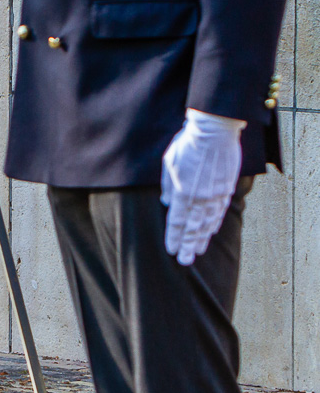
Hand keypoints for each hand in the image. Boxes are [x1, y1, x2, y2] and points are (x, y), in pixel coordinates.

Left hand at [160, 109, 244, 265]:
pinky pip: (220, 211)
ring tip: (196, 251)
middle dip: (188, 245)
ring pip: (208, 222)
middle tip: (185, 261)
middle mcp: (200, 197)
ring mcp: (215, 194)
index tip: (172, 251)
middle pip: (192, 227)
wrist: (215, 131)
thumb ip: (167, 186)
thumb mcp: (169, 163)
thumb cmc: (187, 145)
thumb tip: (166, 204)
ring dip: (201, 238)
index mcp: (183, 191)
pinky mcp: (227, 188)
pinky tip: (211, 232)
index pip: (176, 221)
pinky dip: (214, 223)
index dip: (174, 238)